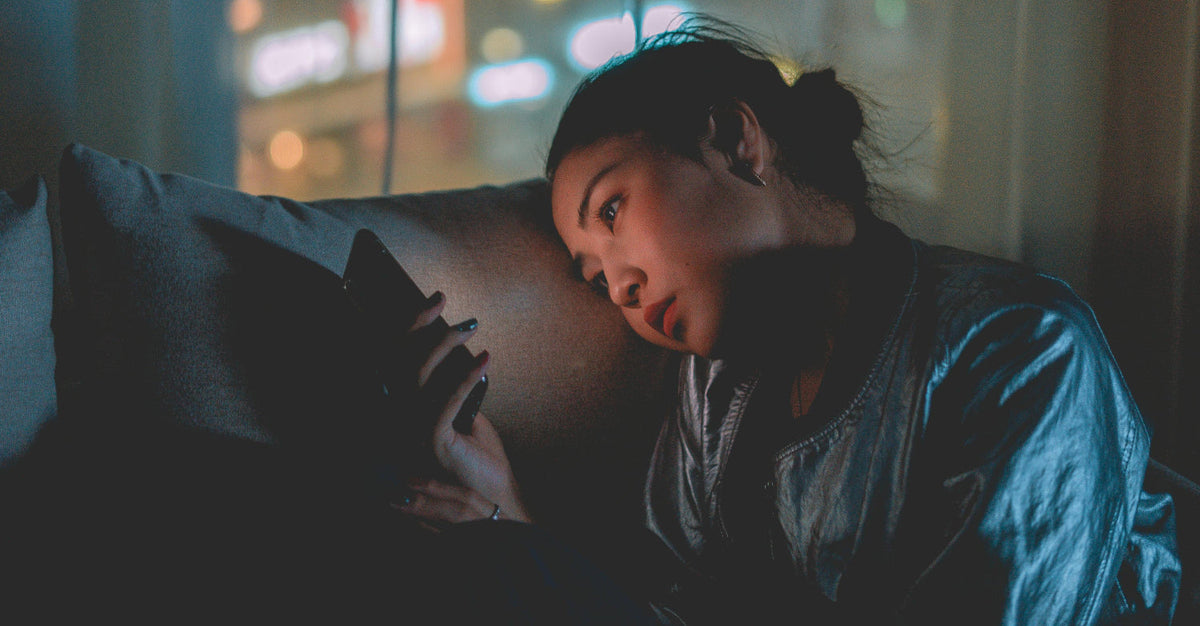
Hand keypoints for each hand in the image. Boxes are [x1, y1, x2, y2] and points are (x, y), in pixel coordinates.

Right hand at [394, 293, 532, 526]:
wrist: (495, 499)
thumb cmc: (481, 459)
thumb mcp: (467, 416)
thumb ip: (456, 392)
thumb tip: (462, 359)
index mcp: (407, 412)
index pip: (400, 363)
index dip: (412, 329)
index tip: (436, 301)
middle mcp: (402, 421)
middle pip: (401, 363)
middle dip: (421, 326)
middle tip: (444, 300)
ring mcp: (413, 433)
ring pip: (419, 377)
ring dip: (445, 345)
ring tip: (471, 327)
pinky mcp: (432, 444)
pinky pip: (446, 402)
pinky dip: (465, 378)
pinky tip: (485, 360)